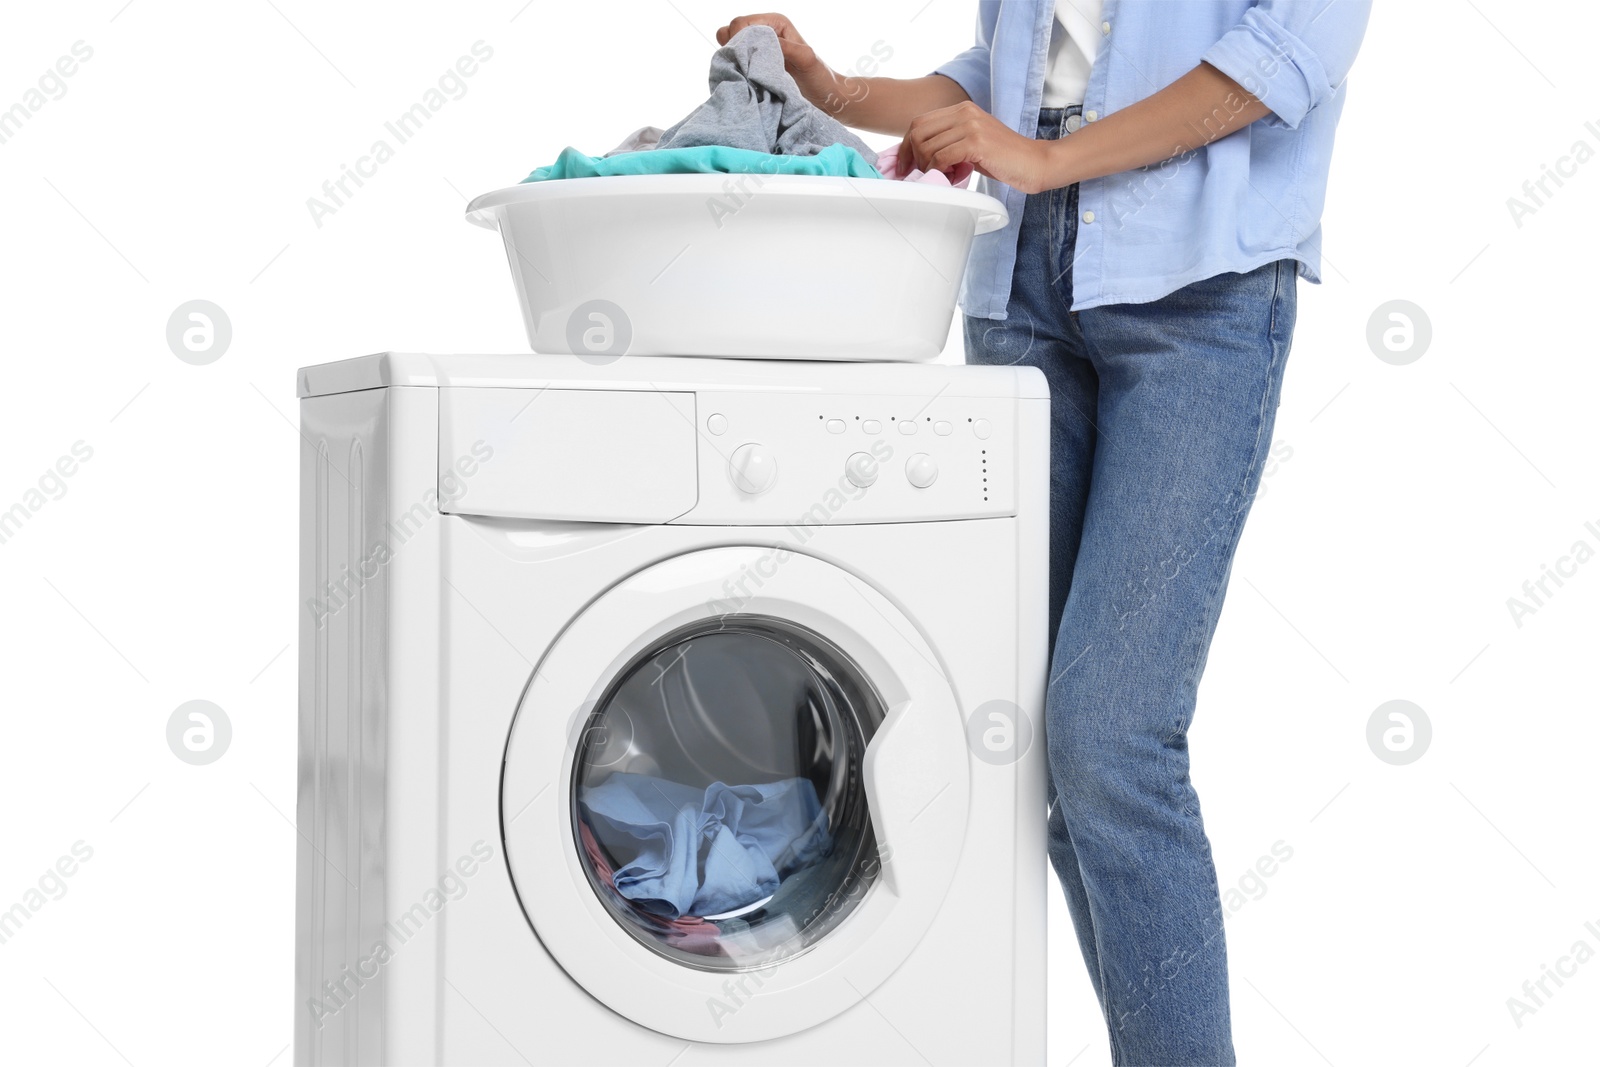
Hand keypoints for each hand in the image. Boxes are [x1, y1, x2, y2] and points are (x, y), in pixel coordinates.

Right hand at [716, 13, 839, 110]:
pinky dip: (736, 69)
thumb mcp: (806, 59)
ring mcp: (758, 48)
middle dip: (733, 49)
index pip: (740, 23)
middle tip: (745, 68)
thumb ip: (785, 47)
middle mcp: (765, 31)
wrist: (824, 97)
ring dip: (733, 60)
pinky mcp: (755, 64)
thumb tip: (761, 43)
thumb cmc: (819, 78)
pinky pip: (735, 61)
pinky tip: (746, 79)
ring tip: (746, 74)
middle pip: (730, 31)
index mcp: (775, 23)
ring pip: (729, 46)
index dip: (737, 39)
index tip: (745, 60)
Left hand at [900, 101, 1055, 192]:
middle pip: (917, 131)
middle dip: (910, 157)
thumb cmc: (1004, 159)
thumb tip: (919, 157)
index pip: (919, 122)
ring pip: (927, 146)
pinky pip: (941, 157)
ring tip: (942, 178)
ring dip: (927, 168)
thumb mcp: (971, 145)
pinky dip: (939, 172)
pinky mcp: (976, 142)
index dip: (906, 145)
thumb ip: (948, 143)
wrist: (1034, 163)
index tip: (904, 165)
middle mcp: (965, 112)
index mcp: (962, 109)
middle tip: (916, 175)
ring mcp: (970, 125)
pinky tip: (950, 179)